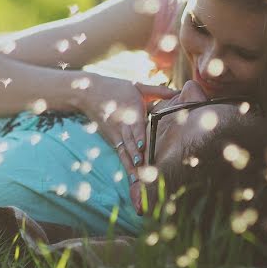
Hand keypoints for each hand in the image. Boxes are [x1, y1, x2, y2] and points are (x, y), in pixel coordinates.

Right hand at [73, 73, 176, 210]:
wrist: (88, 94)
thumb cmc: (116, 88)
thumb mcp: (137, 86)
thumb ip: (158, 91)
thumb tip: (178, 91)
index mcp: (131, 111)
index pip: (135, 126)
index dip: (138, 137)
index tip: (142, 148)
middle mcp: (123, 125)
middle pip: (130, 143)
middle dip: (136, 157)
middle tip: (144, 171)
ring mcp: (116, 134)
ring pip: (125, 153)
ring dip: (132, 167)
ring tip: (138, 181)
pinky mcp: (112, 140)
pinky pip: (121, 155)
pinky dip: (127, 166)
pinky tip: (133, 179)